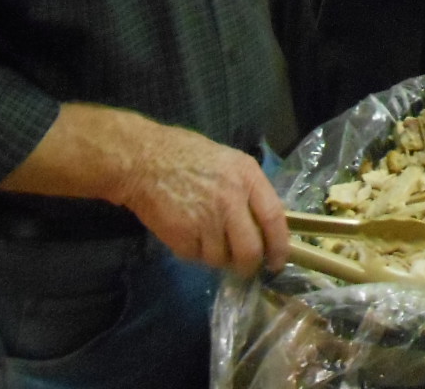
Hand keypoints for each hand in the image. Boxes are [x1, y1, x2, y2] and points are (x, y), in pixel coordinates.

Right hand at [113, 120, 289, 277]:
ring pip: (221, 259)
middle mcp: (230, 200)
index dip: (279, 245)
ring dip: (219, 257)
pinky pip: (197, 258)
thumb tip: (265, 225)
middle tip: (245, 267)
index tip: (278, 261)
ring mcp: (205, 220)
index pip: (274, 218)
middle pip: (250, 250)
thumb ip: (249, 191)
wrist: (144, 161)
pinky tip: (189, 234)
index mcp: (247, 177)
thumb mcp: (230, 162)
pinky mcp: (181, 236)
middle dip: (250, 266)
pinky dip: (196, 253)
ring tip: (208, 238)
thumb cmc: (189, 156)